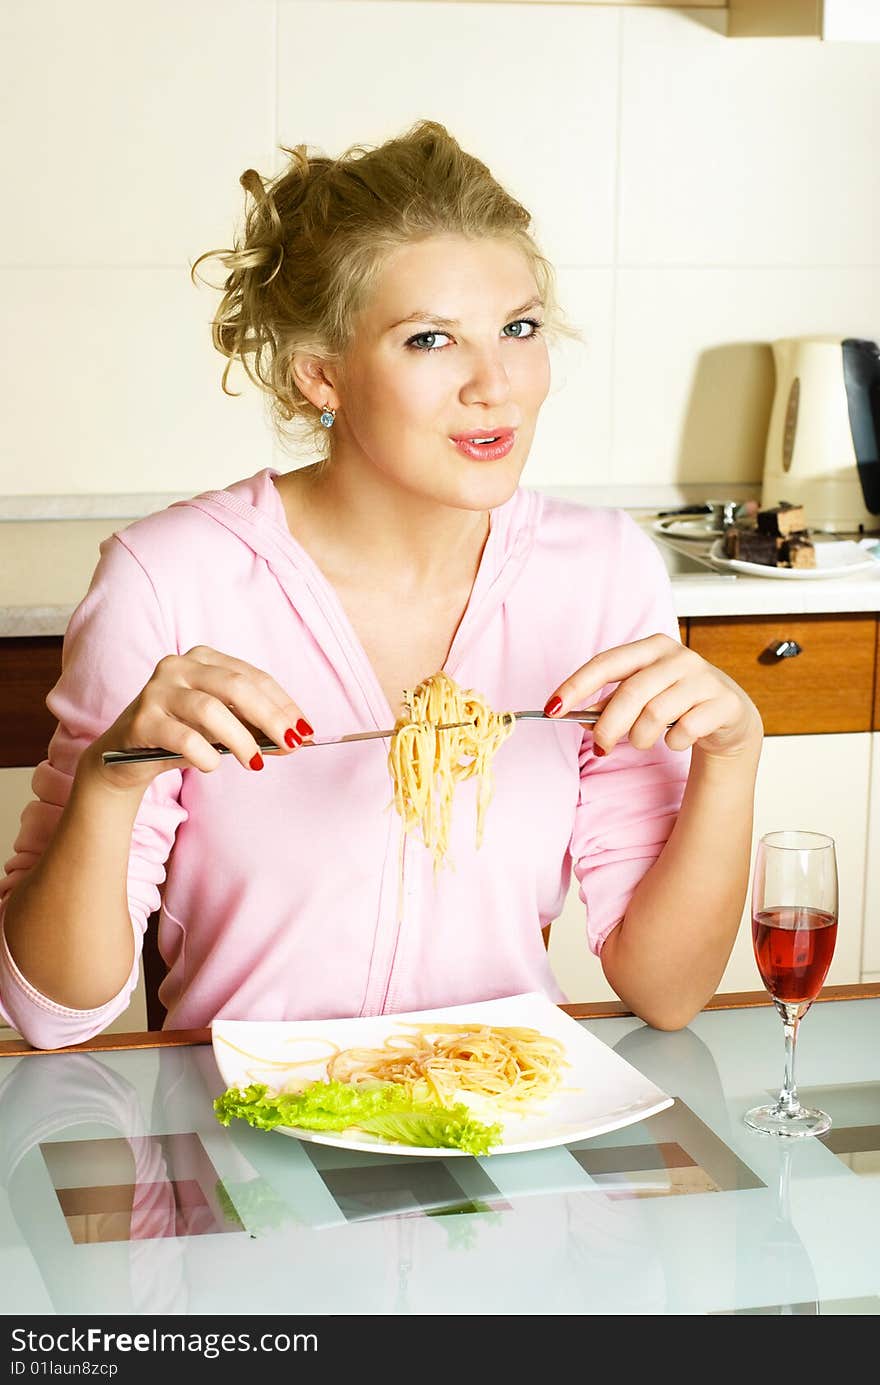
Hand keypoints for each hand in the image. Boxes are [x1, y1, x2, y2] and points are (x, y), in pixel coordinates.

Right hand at [78, 645, 314, 793]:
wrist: (122, 759)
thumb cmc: (180, 737)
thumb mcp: (221, 728)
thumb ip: (253, 727)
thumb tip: (295, 738)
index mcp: (203, 659)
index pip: (253, 677)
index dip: (284, 704)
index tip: (305, 730)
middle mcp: (178, 666)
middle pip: (236, 687)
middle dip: (271, 717)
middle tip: (292, 745)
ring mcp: (156, 690)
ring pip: (210, 710)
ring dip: (241, 739)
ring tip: (255, 763)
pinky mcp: (141, 720)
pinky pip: (183, 737)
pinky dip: (205, 755)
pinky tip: (212, 766)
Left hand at [544, 633, 761, 757]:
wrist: (727, 713)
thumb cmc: (676, 701)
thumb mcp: (642, 696)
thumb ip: (611, 702)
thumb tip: (576, 715)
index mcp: (652, 647)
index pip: (606, 663)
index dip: (577, 686)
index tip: (553, 708)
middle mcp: (678, 657)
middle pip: (631, 692)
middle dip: (608, 725)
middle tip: (601, 746)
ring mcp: (703, 678)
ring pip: (655, 713)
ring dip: (640, 737)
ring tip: (642, 741)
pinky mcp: (723, 702)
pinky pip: (684, 729)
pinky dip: (672, 742)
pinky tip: (676, 739)